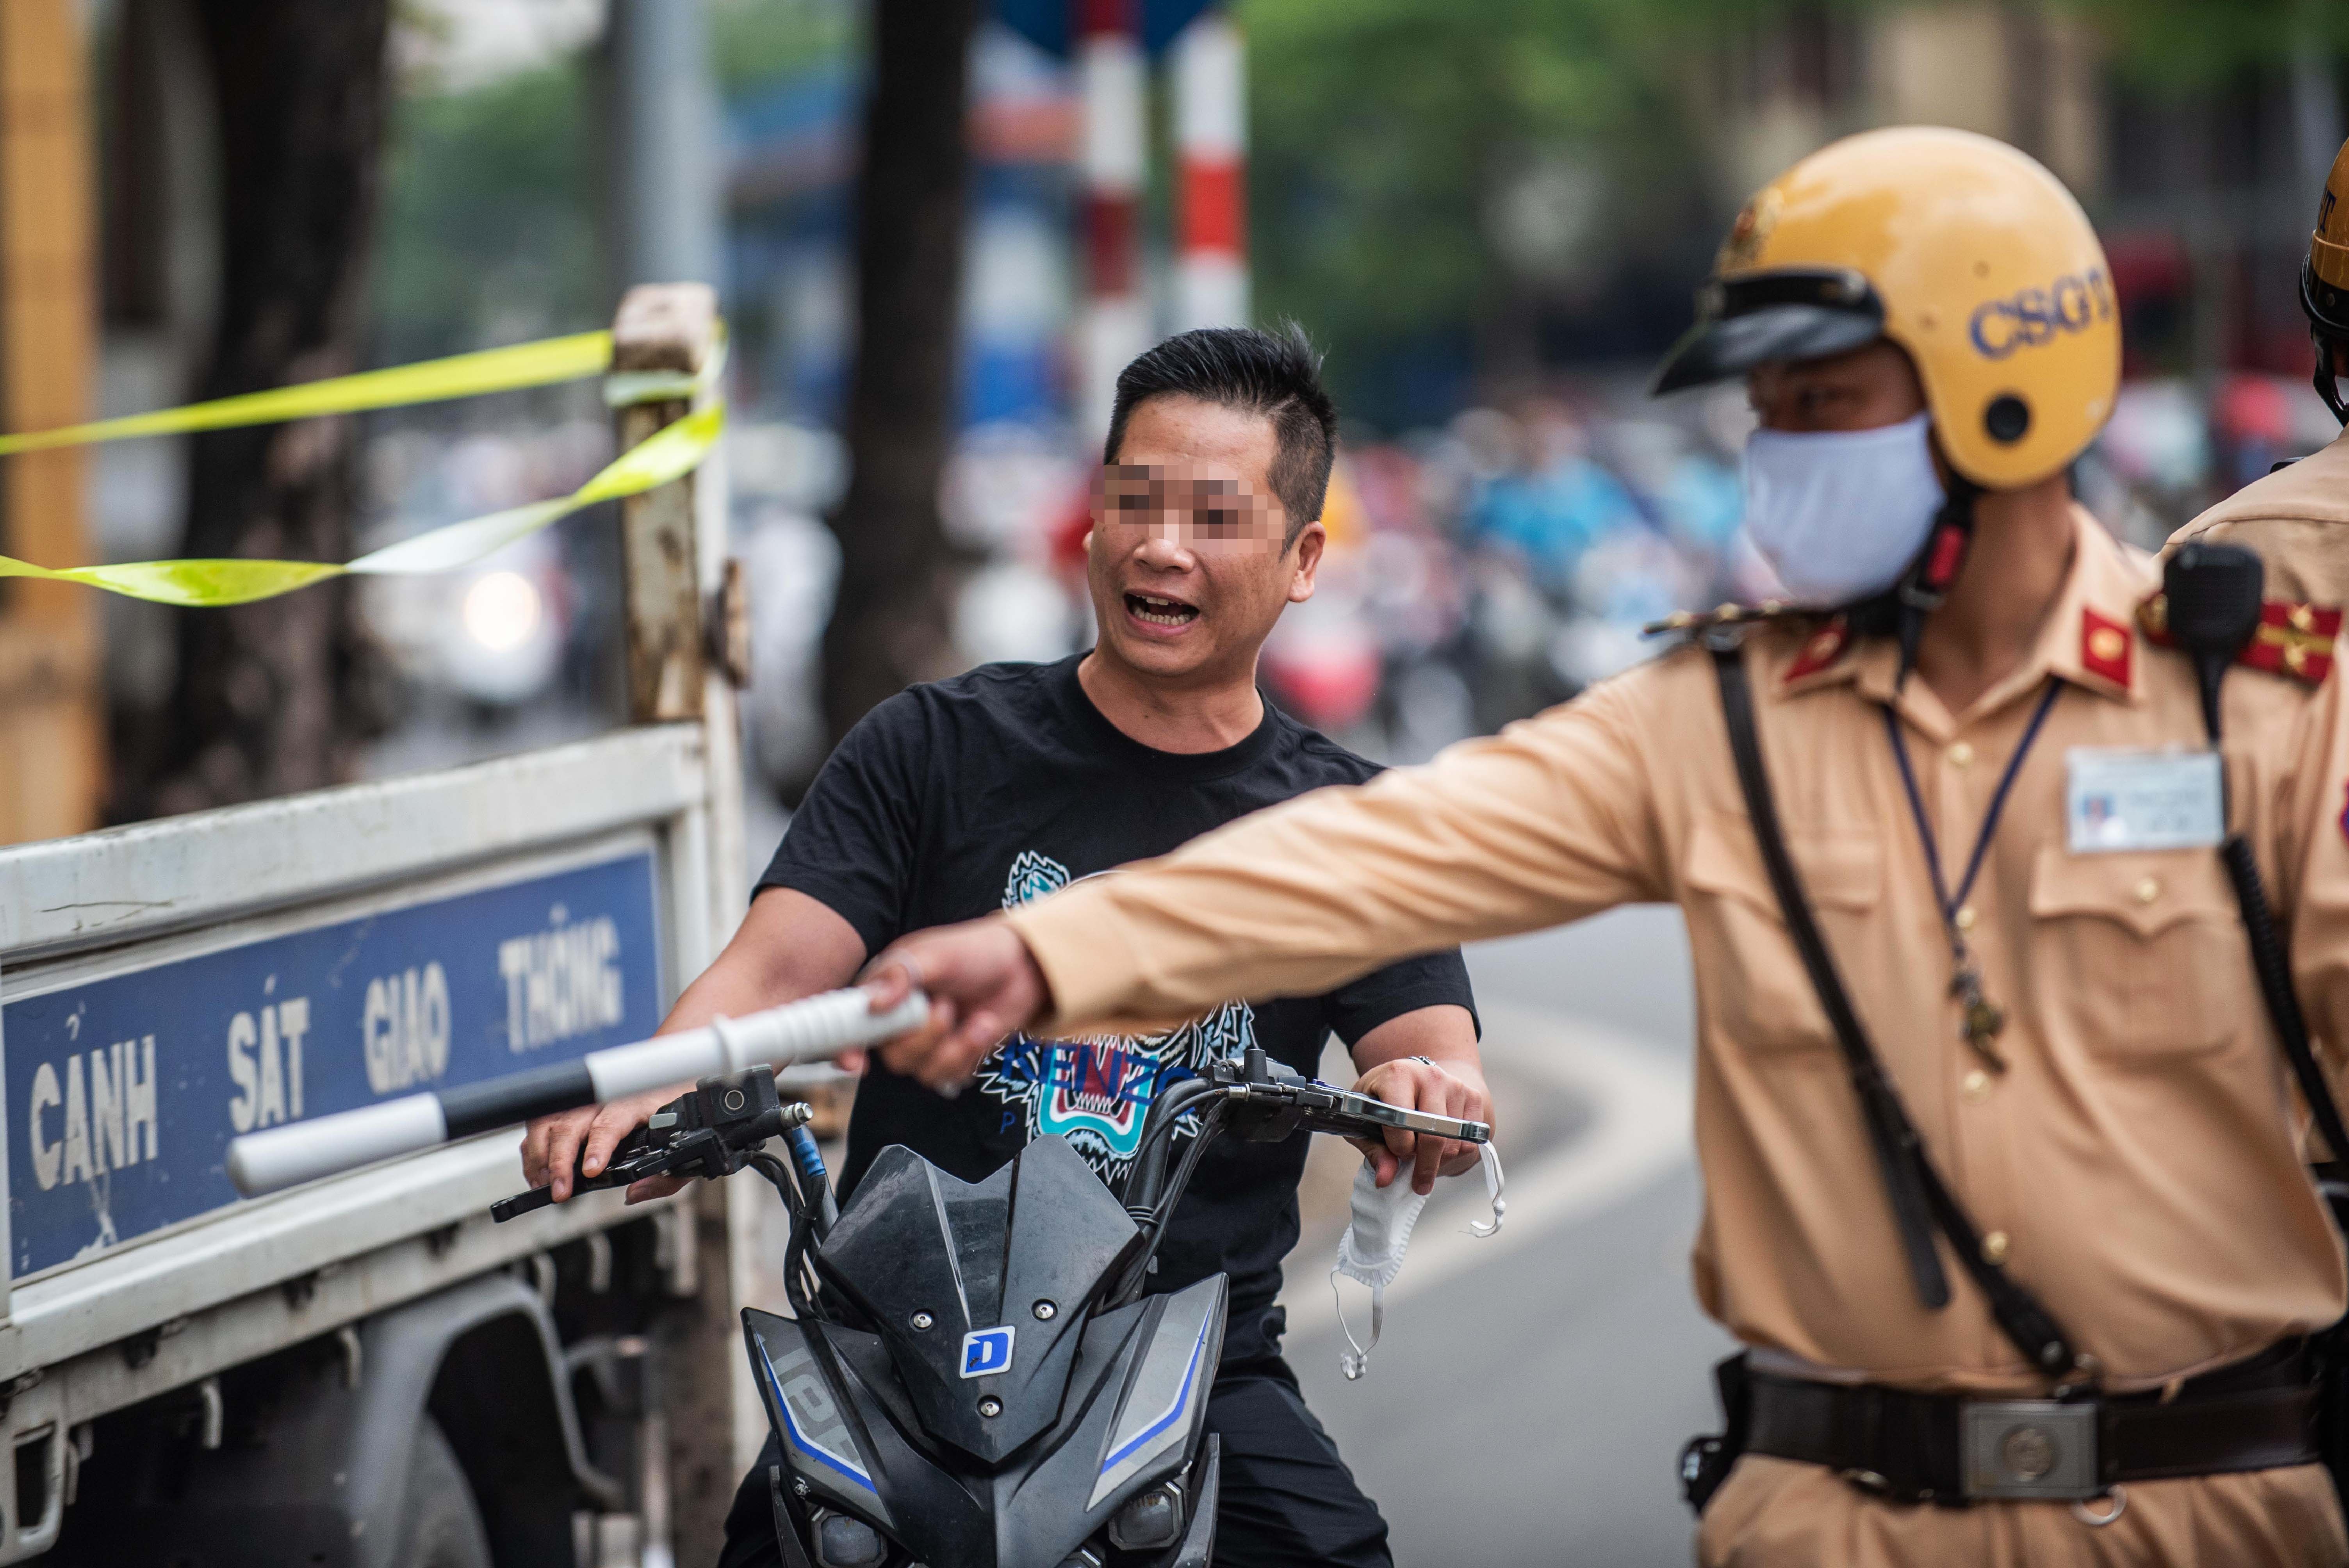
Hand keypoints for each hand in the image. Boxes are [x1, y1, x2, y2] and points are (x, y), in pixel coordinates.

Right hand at [518, 1084, 690, 1205]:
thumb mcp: (684, 1149)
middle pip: (571, 1123)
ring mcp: (584, 1100)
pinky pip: (542, 1123)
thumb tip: (634, 1193)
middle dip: (559, 1160)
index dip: (598, 1146)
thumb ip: (666, 1177)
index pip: (612, 1123)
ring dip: (539, 1155)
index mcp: (637, 1104)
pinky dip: (533, 1149)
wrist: (669, 1081)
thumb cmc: (674, 1117)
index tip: (590, 1170)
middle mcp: (605, 1098)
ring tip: (544, 1184)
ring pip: (548, 1120)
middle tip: (560, 1191)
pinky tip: (538, 1173)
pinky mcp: (569, 1106)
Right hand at [861, 917, 1051, 1090]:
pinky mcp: (953, 1056)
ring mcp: (927, 1041)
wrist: (1022, 967)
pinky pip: (950, 1075)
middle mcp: (900, 1020)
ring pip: (922, 1070)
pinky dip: (971, 1053)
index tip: (855, 1061)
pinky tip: (984, 1026)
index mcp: (884, 991)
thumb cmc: (974, 951)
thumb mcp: (934, 954)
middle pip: (892, 1056)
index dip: (845, 1048)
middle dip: (923, 1038)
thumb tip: (873, 1003)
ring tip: (973, 1017)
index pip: (850, 1027)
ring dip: (953, 1047)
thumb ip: (901, 974)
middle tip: (946, 1007)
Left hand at [1347, 1057, 1491, 1195]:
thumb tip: (1385, 1179)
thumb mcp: (1365, 1120)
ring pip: (1455, 1142)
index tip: (1396, 1154)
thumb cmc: (1383, 1099)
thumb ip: (1374, 1151)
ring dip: (1440, 1161)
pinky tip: (1440, 1147)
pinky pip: (1470, 1140)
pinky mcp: (1473, 1096)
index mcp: (1397, 1075)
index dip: (1399, 1147)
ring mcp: (1455, 1085)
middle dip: (1425, 1165)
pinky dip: (1456, 1153)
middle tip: (1418, 1184)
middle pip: (1434, 1135)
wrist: (1411, 1078)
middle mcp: (1430, 1076)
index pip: (1403, 1122)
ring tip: (1425, 1158)